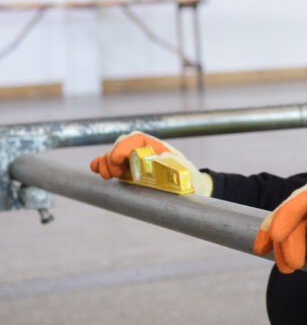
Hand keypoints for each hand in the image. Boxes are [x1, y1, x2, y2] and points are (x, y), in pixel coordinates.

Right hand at [89, 132, 211, 195]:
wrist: (191, 185)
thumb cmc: (188, 177)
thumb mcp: (185, 172)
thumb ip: (176, 164)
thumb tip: (163, 155)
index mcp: (157, 146)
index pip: (135, 138)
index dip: (122, 148)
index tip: (117, 163)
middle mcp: (144, 149)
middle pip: (120, 144)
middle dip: (111, 157)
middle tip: (112, 176)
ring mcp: (135, 158)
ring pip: (113, 153)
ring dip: (105, 162)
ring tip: (107, 176)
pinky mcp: (129, 168)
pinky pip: (111, 162)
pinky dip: (102, 164)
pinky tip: (97, 170)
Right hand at [252, 170, 306, 272]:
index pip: (304, 198)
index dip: (287, 215)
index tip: (276, 235)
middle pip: (294, 211)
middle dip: (285, 239)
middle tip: (288, 267)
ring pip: (294, 217)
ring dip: (284, 240)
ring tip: (285, 266)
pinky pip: (300, 221)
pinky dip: (288, 236)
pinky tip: (278, 250)